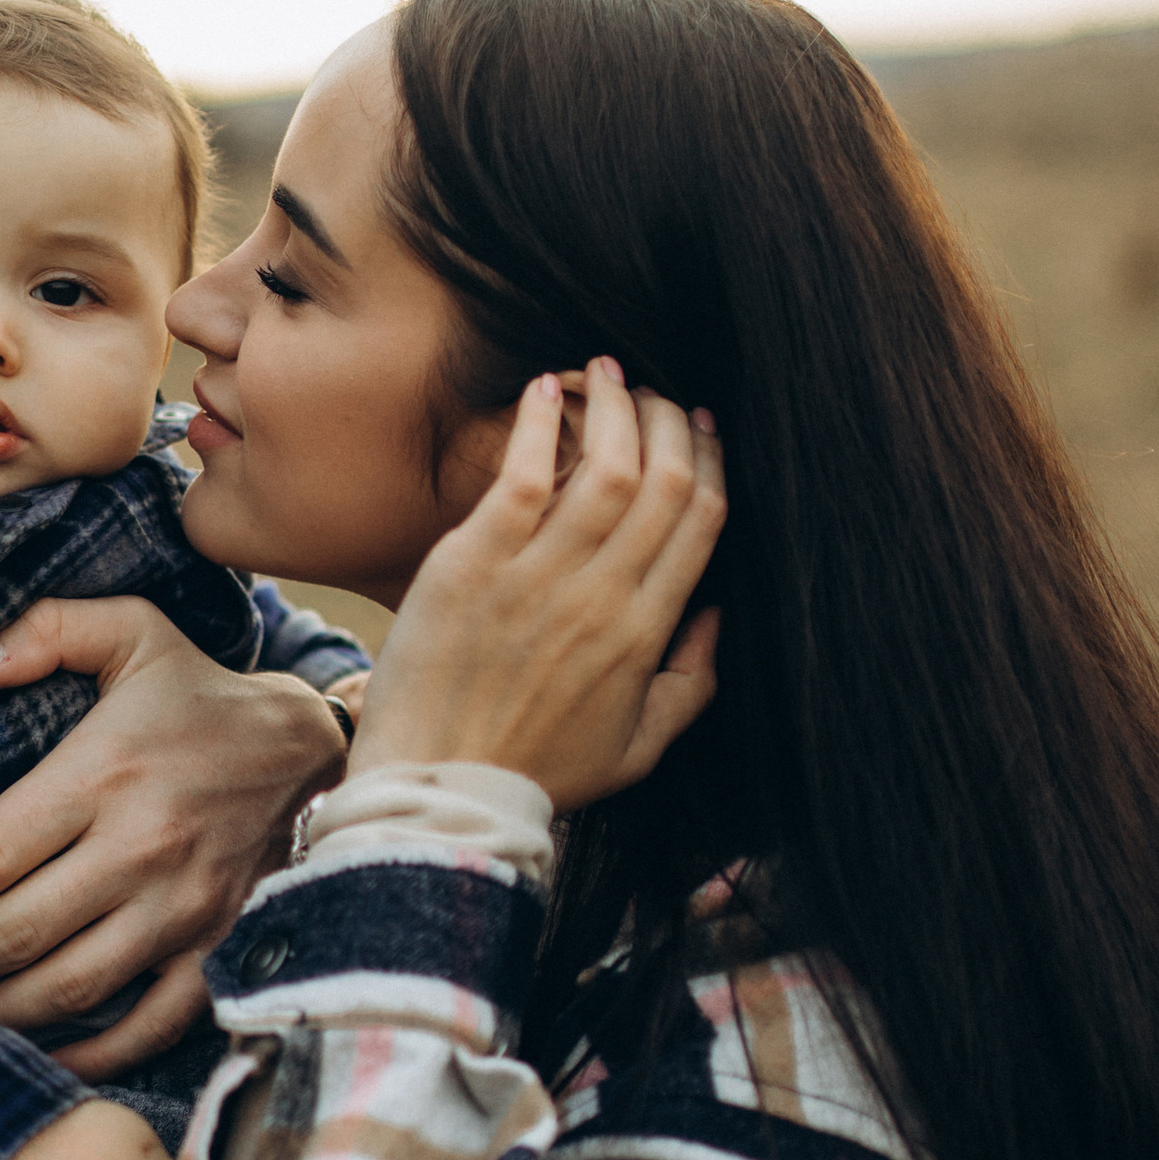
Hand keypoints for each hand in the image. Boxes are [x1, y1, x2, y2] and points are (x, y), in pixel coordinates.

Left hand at [0, 600, 341, 1077]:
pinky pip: (147, 1025)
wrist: (312, 751)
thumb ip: (48, 629)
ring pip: (69, 986)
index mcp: (104, 772)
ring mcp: (184, 909)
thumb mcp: (133, 634)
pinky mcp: (217, 950)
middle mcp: (142, 847)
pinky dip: (90, 1053)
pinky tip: (41, 1054)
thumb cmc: (200, 697)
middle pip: (15, 931)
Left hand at [354, 362, 723, 807]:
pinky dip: (539, 423)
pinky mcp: (474, 563)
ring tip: (608, 373)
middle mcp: (602, 596)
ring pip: (603, 468)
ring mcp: (537, 577)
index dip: (710, 461)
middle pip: (661, 481)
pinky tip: (546, 388)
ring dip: (614, 408)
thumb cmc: (537, 768)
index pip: (700, 521)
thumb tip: (718, 613)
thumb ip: (692, 682)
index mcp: (646, 633)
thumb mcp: (639, 747)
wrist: (440, 787)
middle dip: (669, 421)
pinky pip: (521, 475)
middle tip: (658, 393)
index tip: (703, 427)